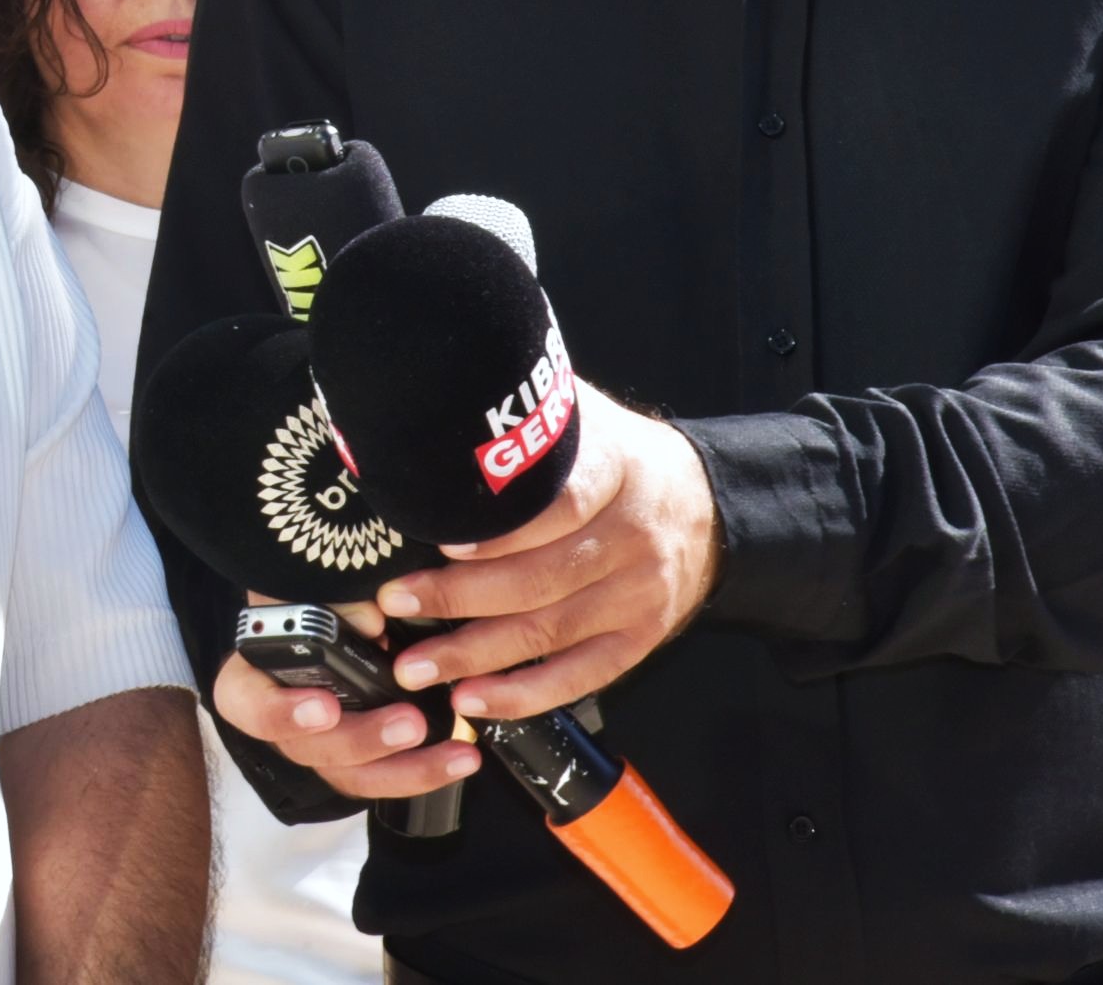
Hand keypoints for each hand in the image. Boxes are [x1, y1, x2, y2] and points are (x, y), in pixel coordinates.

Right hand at [210, 594, 480, 801]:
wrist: (327, 618)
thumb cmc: (309, 603)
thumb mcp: (310, 590)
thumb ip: (334, 601)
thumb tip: (371, 621)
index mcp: (252, 679)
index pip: (249, 706)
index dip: (283, 712)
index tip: (324, 707)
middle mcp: (283, 724)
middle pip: (312, 750)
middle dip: (365, 739)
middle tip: (409, 723)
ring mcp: (322, 749)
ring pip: (356, 776)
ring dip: (408, 768)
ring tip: (455, 752)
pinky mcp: (360, 762)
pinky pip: (387, 778)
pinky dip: (426, 770)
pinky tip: (462, 757)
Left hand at [374, 381, 721, 723]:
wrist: (707, 506)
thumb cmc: (619, 457)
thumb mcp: (580, 415)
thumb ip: (525, 417)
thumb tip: (442, 401)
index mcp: (616, 472)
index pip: (561, 504)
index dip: (503, 529)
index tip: (443, 539)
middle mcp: (631, 539)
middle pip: (541, 578)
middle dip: (459, 597)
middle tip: (395, 604)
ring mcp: (639, 596)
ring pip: (550, 631)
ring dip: (476, 655)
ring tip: (417, 666)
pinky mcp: (640, 638)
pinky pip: (580, 676)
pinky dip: (524, 693)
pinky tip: (474, 701)